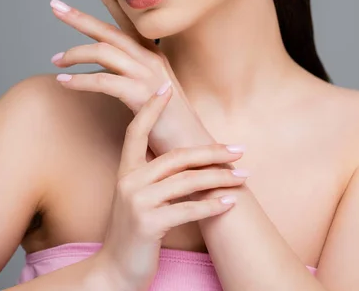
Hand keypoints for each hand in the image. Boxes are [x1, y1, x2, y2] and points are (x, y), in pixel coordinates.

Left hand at [49, 0, 210, 157]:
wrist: (196, 151)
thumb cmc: (173, 126)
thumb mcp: (155, 96)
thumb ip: (136, 80)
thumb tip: (113, 75)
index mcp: (154, 57)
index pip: (129, 22)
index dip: (112, 1)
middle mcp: (152, 60)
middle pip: (110, 31)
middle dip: (80, 17)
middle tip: (55, 6)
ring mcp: (148, 76)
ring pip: (104, 51)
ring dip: (74, 53)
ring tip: (54, 59)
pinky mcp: (143, 96)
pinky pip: (104, 81)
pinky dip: (80, 80)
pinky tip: (64, 82)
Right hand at [94, 84, 246, 290]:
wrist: (115, 271)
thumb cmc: (133, 231)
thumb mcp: (136, 196)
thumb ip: (152, 173)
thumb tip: (180, 152)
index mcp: (125, 170)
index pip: (136, 130)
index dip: (151, 108)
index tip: (167, 88)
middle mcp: (129, 182)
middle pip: (177, 156)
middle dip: (212, 152)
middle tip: (239, 149)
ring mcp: (137, 203)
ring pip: (188, 181)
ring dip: (220, 179)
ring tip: (243, 177)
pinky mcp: (148, 224)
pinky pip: (189, 210)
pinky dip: (213, 206)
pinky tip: (230, 203)